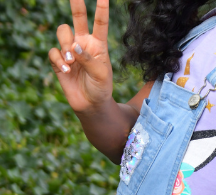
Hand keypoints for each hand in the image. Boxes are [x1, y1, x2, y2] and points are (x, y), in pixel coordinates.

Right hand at [47, 0, 113, 114]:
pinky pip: (53, 52)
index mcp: (98, 44)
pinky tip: (66, 70)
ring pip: (62, 33)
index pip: (100, 23)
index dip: (101, 9)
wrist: (91, 103)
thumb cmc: (101, 87)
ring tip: (72, 60)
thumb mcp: (101, 73)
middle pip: (78, 19)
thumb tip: (74, 46)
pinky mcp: (59, 61)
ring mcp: (70, 51)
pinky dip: (59, 60)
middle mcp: (83, 43)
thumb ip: (89, 59)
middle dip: (76, 5)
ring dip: (65, 43)